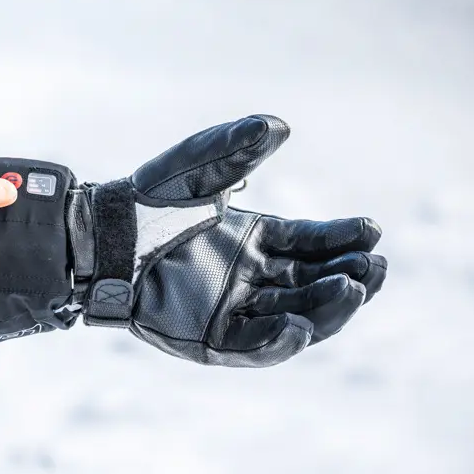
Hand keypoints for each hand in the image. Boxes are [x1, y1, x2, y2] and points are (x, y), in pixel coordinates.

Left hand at [77, 115, 386, 365]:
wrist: (99, 237)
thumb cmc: (144, 200)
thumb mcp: (195, 169)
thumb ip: (235, 149)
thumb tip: (278, 126)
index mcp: (256, 239)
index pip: (312, 243)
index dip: (344, 239)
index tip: (373, 231)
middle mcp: (251, 277)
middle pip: (314, 284)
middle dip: (348, 277)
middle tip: (375, 268)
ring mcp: (232, 310)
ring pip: (295, 317)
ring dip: (327, 309)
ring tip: (353, 290)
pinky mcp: (209, 340)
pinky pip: (253, 347)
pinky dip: (279, 343)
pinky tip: (302, 329)